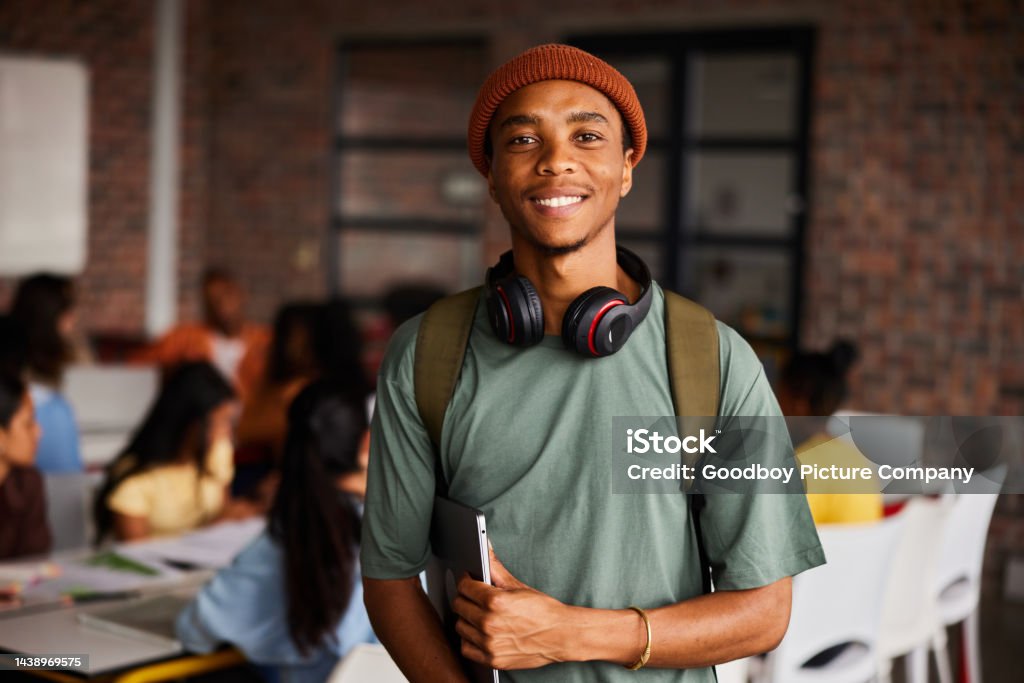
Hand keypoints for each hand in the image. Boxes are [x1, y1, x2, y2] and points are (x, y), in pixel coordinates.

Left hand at [451, 544, 571, 669]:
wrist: (561, 635)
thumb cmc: (543, 610)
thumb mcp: (517, 585)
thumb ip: (495, 567)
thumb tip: (485, 547)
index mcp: (495, 601)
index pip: (464, 587)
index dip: (465, 580)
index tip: (468, 580)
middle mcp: (489, 623)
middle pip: (459, 606)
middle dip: (464, 598)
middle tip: (473, 596)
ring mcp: (490, 643)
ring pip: (460, 627)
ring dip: (466, 619)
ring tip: (477, 614)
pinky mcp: (492, 659)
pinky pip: (466, 648)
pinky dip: (469, 640)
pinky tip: (477, 633)